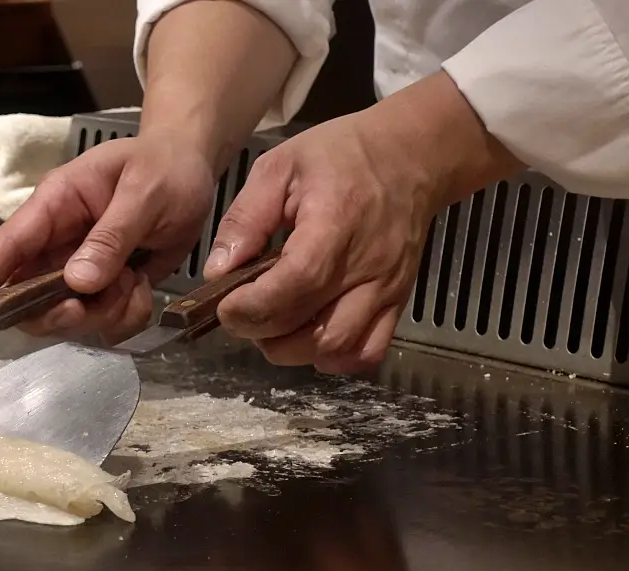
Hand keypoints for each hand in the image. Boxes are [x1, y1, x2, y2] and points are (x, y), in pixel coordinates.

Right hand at [0, 136, 216, 343]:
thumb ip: (112, 236)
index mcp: (56, 206)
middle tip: (89, 308)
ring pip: (69, 317)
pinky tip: (143, 287)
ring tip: (135, 282)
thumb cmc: (164, 167)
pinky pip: (103, 322)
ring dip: (104, 313)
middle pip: (31, 297)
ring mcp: (79, 270)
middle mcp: (58, 243)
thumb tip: (78, 283)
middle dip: (59, 312)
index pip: (9, 244)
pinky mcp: (104, 289)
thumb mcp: (145, 193)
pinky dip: (126, 315)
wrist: (191, 169)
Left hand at [205, 72, 522, 373]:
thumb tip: (217, 271)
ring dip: (294, 349)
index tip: (224, 306)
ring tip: (272, 323)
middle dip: (263, 331)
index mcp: (335, 226)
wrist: (411, 156)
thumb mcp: (280, 167)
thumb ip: (245, 220)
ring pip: (337, 348)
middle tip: (242, 312)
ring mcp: (387, 290)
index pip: (294, 286)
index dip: (251, 308)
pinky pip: (366, 352)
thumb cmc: (341, 156)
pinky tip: (309, 335)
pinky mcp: (397, 303)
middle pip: (313, 329)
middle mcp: (368, 266)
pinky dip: (332, 357)